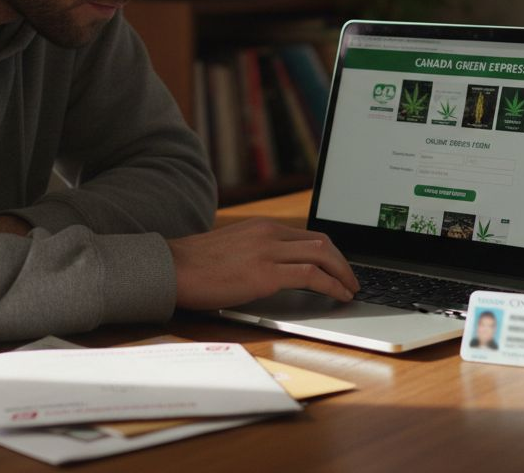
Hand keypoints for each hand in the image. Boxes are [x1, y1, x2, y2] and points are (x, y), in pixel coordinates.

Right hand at [168, 219, 359, 309]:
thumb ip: (254, 253)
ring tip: (350, 289)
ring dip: (343, 274)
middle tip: (351, 279)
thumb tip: (272, 271)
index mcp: (261, 227)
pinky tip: (338, 296)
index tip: (337, 266)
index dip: (329, 252)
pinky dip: (332, 285)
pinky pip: (311, 276)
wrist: (172, 268)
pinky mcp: (265, 274)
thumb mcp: (231, 249)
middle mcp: (269, 234)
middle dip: (343, 262)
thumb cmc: (194, 266)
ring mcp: (268, 252)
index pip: (307, 235)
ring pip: (323, 256)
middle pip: (322, 242)